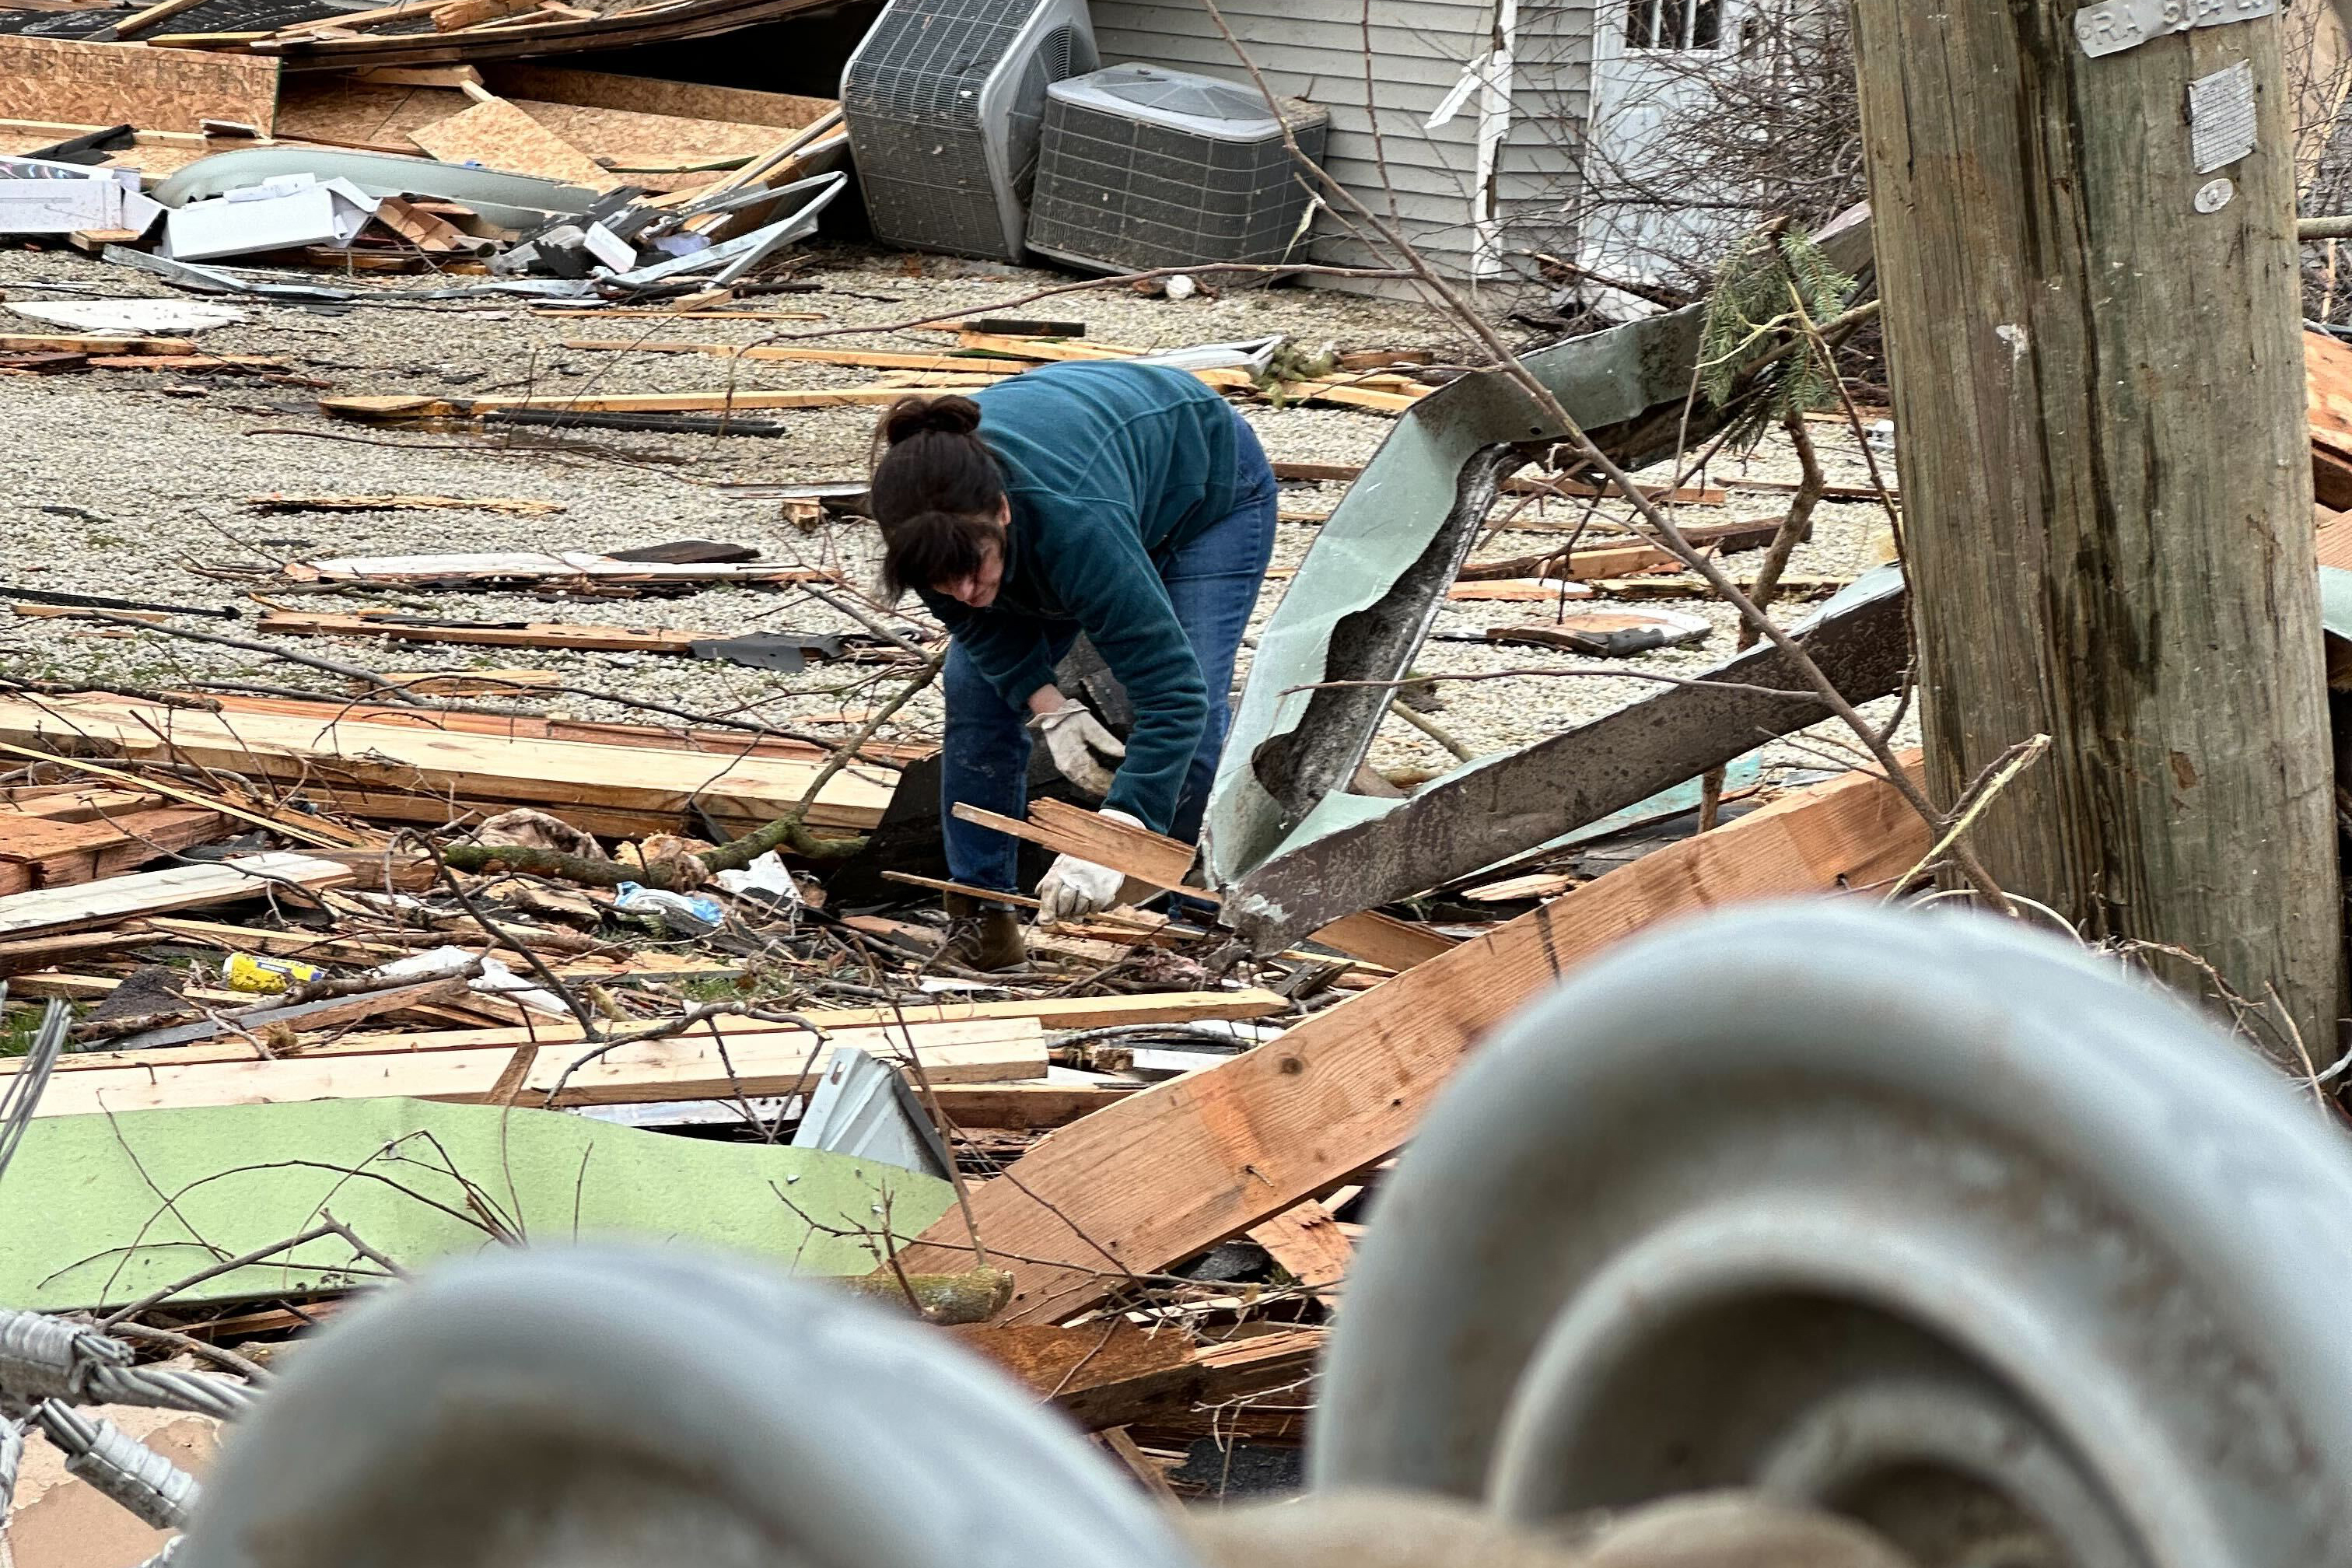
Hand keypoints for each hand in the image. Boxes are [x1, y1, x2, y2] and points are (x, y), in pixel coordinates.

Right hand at [1031, 704, 1125, 795]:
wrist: (1052, 712)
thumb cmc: (1071, 717)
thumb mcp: (1091, 726)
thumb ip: (1107, 742)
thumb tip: (1124, 752)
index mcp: (1075, 757)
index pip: (1095, 774)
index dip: (1108, 780)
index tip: (1120, 782)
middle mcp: (1067, 766)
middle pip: (1089, 782)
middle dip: (1103, 787)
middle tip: (1118, 790)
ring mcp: (1063, 767)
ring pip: (1082, 783)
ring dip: (1096, 788)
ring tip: (1109, 790)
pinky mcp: (1062, 765)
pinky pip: (1076, 779)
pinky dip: (1087, 784)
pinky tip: (1095, 785)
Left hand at [1036, 809, 1141, 924]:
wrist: (1109, 847)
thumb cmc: (1084, 855)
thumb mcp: (1063, 861)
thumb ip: (1050, 878)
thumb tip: (1039, 893)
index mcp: (1060, 871)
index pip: (1048, 896)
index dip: (1046, 912)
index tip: (1046, 923)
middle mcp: (1073, 880)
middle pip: (1063, 908)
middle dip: (1063, 913)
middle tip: (1066, 910)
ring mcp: (1089, 888)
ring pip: (1078, 911)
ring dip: (1078, 911)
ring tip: (1081, 899)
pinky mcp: (1103, 894)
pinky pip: (1093, 910)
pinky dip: (1091, 908)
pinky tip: (1093, 896)